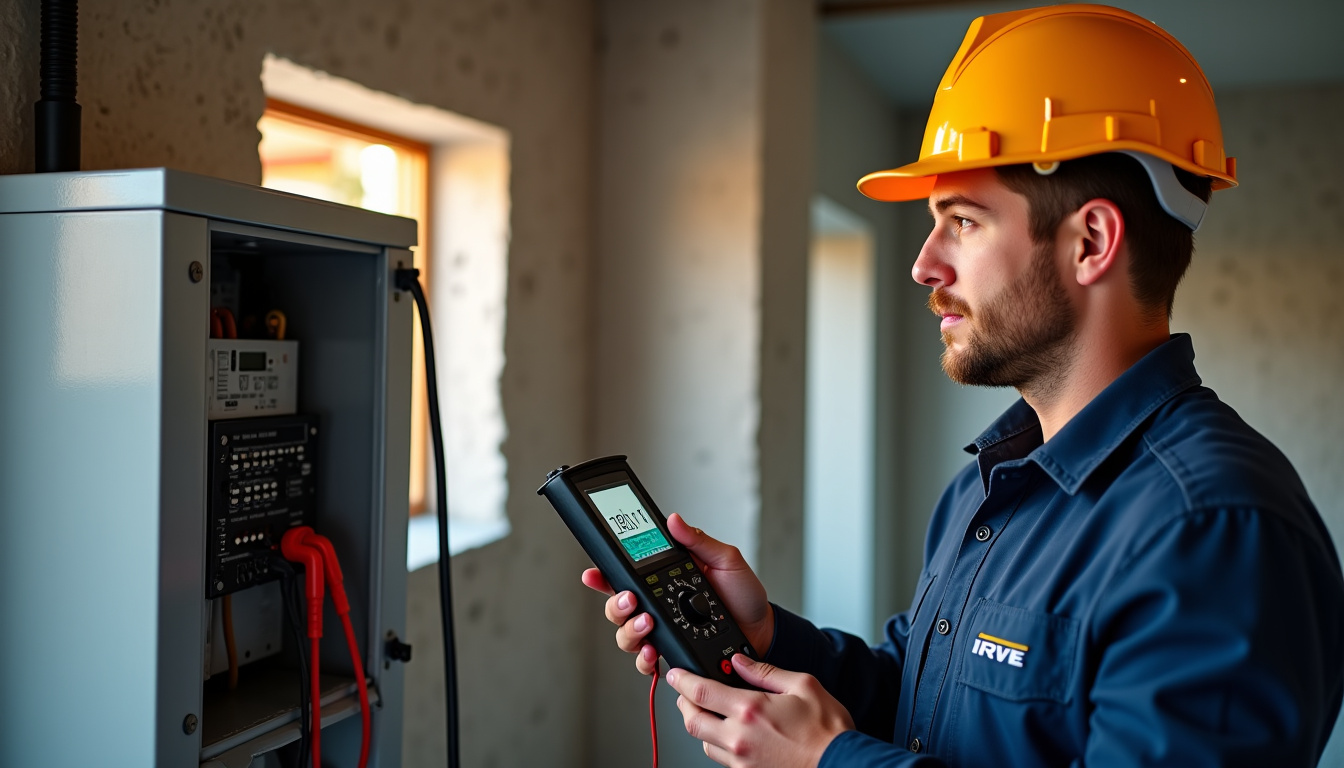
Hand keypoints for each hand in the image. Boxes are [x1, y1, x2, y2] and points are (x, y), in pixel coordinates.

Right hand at [580, 513, 773, 675]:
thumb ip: (698, 541)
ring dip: (629, 630)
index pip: (625, 576)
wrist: (762, 630)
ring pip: (625, 635)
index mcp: (664, 580)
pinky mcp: (671, 653)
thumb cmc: (743, 595)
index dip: (603, 576)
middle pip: (617, 608)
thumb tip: (674, 520)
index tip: (592, 574)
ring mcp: (662, 631)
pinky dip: (644, 659)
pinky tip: (654, 652)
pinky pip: (645, 662)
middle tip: (631, 601)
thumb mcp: (725, 560)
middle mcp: (658, 606)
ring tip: (647, 624)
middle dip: (616, 605)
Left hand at [666, 654, 853, 767]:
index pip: (701, 691)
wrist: (842, 764)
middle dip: (684, 703)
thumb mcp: (803, 685)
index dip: (682, 680)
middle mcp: (740, 737)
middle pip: (692, 720)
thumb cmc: (828, 730)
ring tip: (709, 711)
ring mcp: (742, 761)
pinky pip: (720, 758)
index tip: (676, 673)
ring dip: (701, 724)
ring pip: (703, 741)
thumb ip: (766, 671)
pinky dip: (718, 743)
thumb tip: (740, 661)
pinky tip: (730, 733)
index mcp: (751, 709)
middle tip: (686, 692)